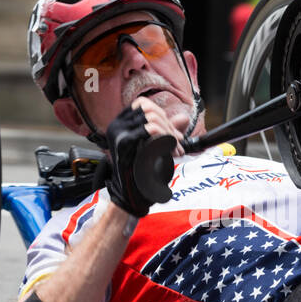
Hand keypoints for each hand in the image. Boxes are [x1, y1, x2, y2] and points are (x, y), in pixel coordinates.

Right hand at [102, 100, 183, 216]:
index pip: (143, 104)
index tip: (174, 134)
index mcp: (120, 124)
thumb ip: (167, 130)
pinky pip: (151, 130)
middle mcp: (116, 126)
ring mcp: (119, 134)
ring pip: (152, 118)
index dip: (162, 116)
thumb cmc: (141, 174)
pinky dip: (166, 139)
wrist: (130, 197)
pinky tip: (171, 151)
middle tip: (178, 143)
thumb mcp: (156, 147)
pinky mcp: (125, 144)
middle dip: (169, 126)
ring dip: (169, 133)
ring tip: (176, 149)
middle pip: (149, 110)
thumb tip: (184, 117)